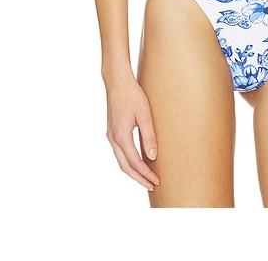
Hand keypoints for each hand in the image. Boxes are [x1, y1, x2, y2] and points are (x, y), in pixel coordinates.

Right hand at [105, 74, 160, 191]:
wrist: (117, 81)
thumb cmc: (132, 95)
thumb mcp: (144, 114)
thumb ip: (149, 135)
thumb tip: (152, 156)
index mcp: (121, 136)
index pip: (134, 162)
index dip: (145, 174)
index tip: (156, 181)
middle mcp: (113, 138)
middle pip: (125, 166)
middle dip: (139, 178)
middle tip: (152, 185)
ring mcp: (111, 135)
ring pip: (121, 161)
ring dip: (133, 171)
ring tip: (146, 177)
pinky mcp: (112, 131)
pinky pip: (120, 152)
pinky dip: (129, 161)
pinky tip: (138, 162)